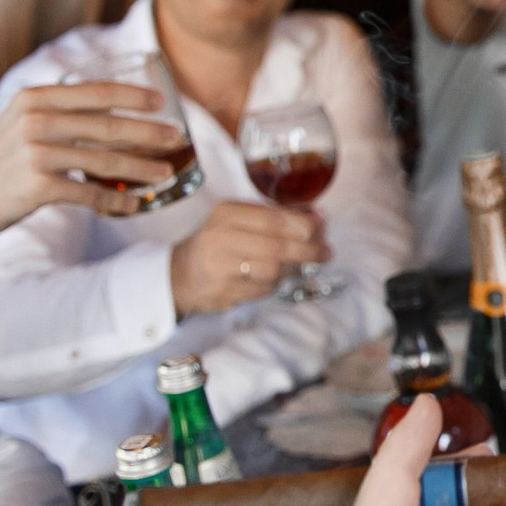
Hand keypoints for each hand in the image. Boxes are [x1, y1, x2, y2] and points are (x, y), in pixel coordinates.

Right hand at [0, 82, 180, 282]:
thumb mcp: (22, 121)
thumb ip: (60, 110)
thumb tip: (115, 109)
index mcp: (34, 99)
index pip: (95, 93)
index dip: (133, 96)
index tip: (161, 102)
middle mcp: (36, 122)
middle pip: (107, 126)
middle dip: (148, 132)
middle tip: (176, 137)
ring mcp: (36, 154)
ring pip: (104, 161)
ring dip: (140, 168)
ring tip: (165, 172)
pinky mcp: (38, 187)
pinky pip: (89, 194)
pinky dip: (115, 200)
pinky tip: (133, 204)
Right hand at [170, 200, 331, 315]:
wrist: (180, 274)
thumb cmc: (218, 243)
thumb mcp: (238, 220)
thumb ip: (274, 217)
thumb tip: (318, 218)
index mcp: (227, 213)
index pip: (275, 219)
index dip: (304, 224)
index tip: (322, 228)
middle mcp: (221, 237)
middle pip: (278, 246)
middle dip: (309, 250)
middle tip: (325, 253)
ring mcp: (220, 266)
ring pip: (274, 270)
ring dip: (291, 269)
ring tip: (296, 266)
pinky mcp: (223, 291)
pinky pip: (263, 289)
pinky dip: (274, 284)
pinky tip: (273, 278)